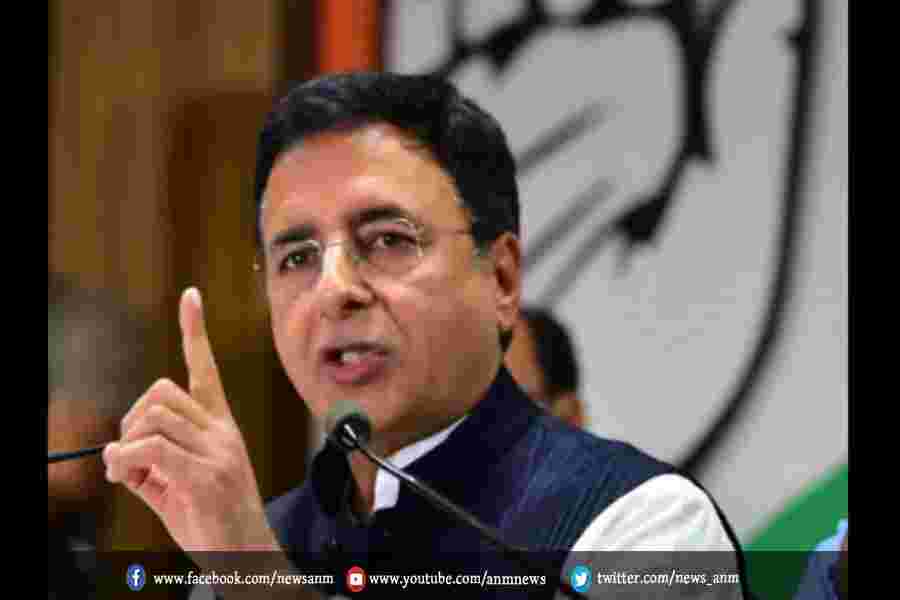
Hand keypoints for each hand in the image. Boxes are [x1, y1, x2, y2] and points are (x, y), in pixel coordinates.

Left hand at [104, 288, 279, 553]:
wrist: (245, 556)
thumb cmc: (212, 519)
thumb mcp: (180, 481)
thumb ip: (153, 457)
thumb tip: (118, 448)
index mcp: (220, 425)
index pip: (206, 370)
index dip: (194, 331)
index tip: (190, 296)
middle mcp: (222, 431)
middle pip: (160, 393)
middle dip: (131, 419)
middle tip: (129, 454)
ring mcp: (217, 451)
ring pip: (152, 418)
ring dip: (126, 445)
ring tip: (131, 474)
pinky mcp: (205, 476)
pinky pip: (151, 449)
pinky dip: (127, 461)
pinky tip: (127, 477)